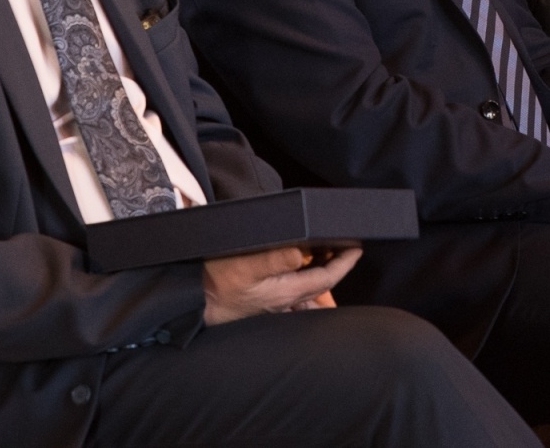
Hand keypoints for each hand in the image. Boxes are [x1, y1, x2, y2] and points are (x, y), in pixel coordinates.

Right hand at [202, 245, 359, 325]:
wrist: (193, 303)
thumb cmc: (215, 284)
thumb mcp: (244, 265)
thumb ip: (275, 258)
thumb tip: (301, 252)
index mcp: (285, 291)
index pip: (326, 278)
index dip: (345, 262)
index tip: (357, 248)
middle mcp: (284, 301)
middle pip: (320, 283)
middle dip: (336, 265)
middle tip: (344, 245)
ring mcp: (274, 304)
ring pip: (307, 289)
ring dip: (319, 272)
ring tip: (325, 252)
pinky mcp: (262, 302)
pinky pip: (292, 292)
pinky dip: (302, 279)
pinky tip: (298, 270)